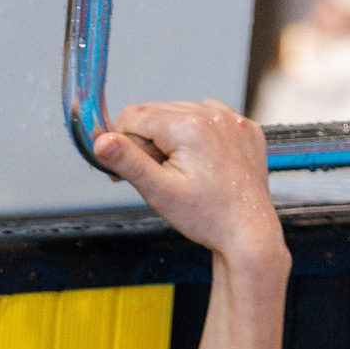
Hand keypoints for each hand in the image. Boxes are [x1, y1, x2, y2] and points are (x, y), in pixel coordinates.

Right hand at [96, 100, 287, 267]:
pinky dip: (200, 134)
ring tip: (185, 172)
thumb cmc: (207, 218)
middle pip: (157, 113)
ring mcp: (233, 119)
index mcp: (189, 126)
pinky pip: (210, 118)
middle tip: (159, 176)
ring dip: (174, 137)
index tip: (127, 169)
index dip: (124, 142)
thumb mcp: (159, 192)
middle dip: (149, 141)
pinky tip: (204, 161)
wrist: (249, 234)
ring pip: (182, 113)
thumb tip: (100, 140)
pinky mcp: (246, 128)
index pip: (134, 116)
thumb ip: (128, 162)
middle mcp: (213, 114)